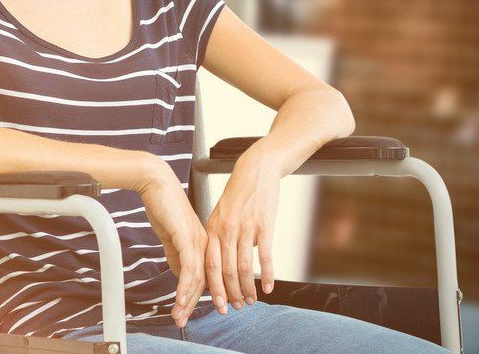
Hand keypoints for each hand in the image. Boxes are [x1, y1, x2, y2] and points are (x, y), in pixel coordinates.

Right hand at [136, 167, 207, 327]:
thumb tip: (180, 274)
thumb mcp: (171, 235)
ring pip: (198, 279)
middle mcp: (205, 244)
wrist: (156, 184)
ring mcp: (198, 242)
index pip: (206, 275)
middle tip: (184, 321)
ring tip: (178, 315)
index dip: (202, 295)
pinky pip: (189, 269)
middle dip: (195, 304)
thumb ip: (177, 255)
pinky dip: (184, 287)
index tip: (194, 311)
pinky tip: (179, 300)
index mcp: (204, 243)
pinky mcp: (187, 239)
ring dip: (187, 300)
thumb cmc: (163, 205)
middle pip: (204, 281)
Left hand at [203, 156, 279, 313]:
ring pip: (244, 267)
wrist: (256, 170)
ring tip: (251, 301)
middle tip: (235, 308)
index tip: (216, 303)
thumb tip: (222, 260)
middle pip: (225, 270)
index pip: (209, 265)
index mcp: (212, 229)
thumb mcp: (221, 214)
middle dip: (230, 293)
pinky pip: (265, 256)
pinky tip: (269, 288)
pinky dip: (267, 275)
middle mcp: (225, 230)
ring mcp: (245, 228)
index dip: (212, 287)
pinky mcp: (263, 225)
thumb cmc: (239, 194)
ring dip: (248, 288)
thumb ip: (219, 237)